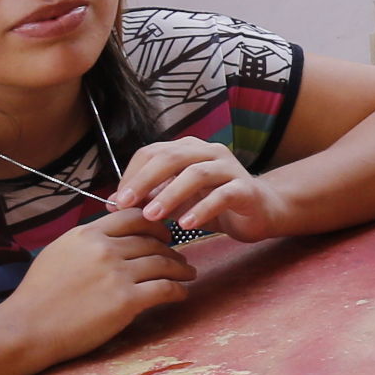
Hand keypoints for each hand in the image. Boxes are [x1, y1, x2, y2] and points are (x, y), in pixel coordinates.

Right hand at [0, 209, 193, 359]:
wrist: (25, 329)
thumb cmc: (37, 296)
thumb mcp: (58, 253)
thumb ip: (87, 242)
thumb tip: (110, 235)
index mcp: (87, 234)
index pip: (134, 217)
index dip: (155, 224)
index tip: (165, 234)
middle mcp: (104, 249)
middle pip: (152, 242)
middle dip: (171, 249)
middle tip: (180, 258)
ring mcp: (117, 274)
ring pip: (163, 263)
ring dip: (180, 269)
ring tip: (187, 274)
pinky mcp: (126, 301)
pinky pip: (165, 289)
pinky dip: (178, 290)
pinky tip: (181, 294)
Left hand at [110, 138, 284, 239]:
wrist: (261, 211)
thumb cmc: (214, 203)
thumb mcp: (177, 200)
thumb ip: (149, 197)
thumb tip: (113, 202)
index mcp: (188, 149)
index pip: (152, 152)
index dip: (131, 175)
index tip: (117, 201)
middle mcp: (209, 152)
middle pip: (171, 157)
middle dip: (144, 181)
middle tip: (125, 204)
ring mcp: (229, 168)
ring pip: (196, 174)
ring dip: (170, 195)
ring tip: (152, 216)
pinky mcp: (246, 188)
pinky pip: (222, 195)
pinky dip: (202, 209)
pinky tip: (186, 225)